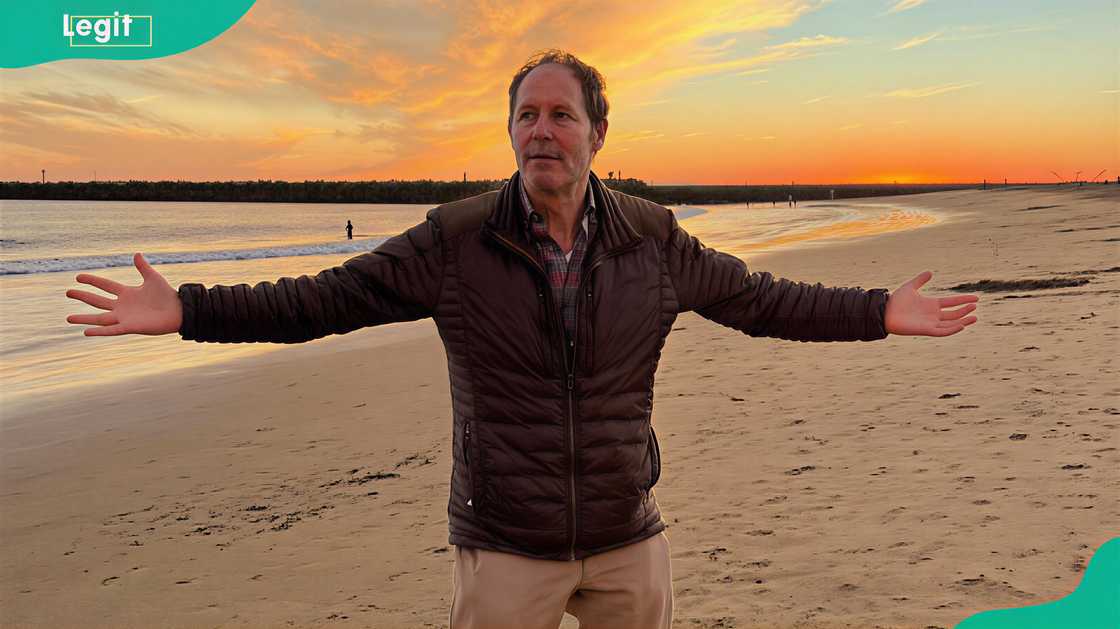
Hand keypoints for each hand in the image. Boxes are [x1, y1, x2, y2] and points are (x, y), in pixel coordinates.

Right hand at [66, 253, 182, 335]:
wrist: (180, 311)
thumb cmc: (167, 296)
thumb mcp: (153, 278)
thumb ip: (143, 267)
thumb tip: (136, 254)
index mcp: (127, 293)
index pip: (105, 285)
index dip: (92, 281)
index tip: (78, 277)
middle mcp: (123, 306)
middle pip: (98, 301)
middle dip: (83, 297)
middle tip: (67, 292)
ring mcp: (125, 317)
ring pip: (100, 318)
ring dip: (84, 319)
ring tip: (67, 318)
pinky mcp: (130, 327)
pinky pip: (111, 330)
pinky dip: (99, 331)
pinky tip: (86, 332)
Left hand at [884, 271, 977, 336]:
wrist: (884, 311)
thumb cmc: (895, 301)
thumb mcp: (910, 287)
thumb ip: (920, 280)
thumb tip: (930, 272)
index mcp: (931, 304)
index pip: (952, 302)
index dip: (963, 300)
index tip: (976, 298)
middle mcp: (933, 314)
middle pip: (954, 314)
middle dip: (965, 310)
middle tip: (975, 306)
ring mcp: (930, 323)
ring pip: (951, 323)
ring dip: (962, 321)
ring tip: (974, 317)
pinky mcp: (926, 330)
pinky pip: (942, 331)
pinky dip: (952, 329)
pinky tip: (961, 325)